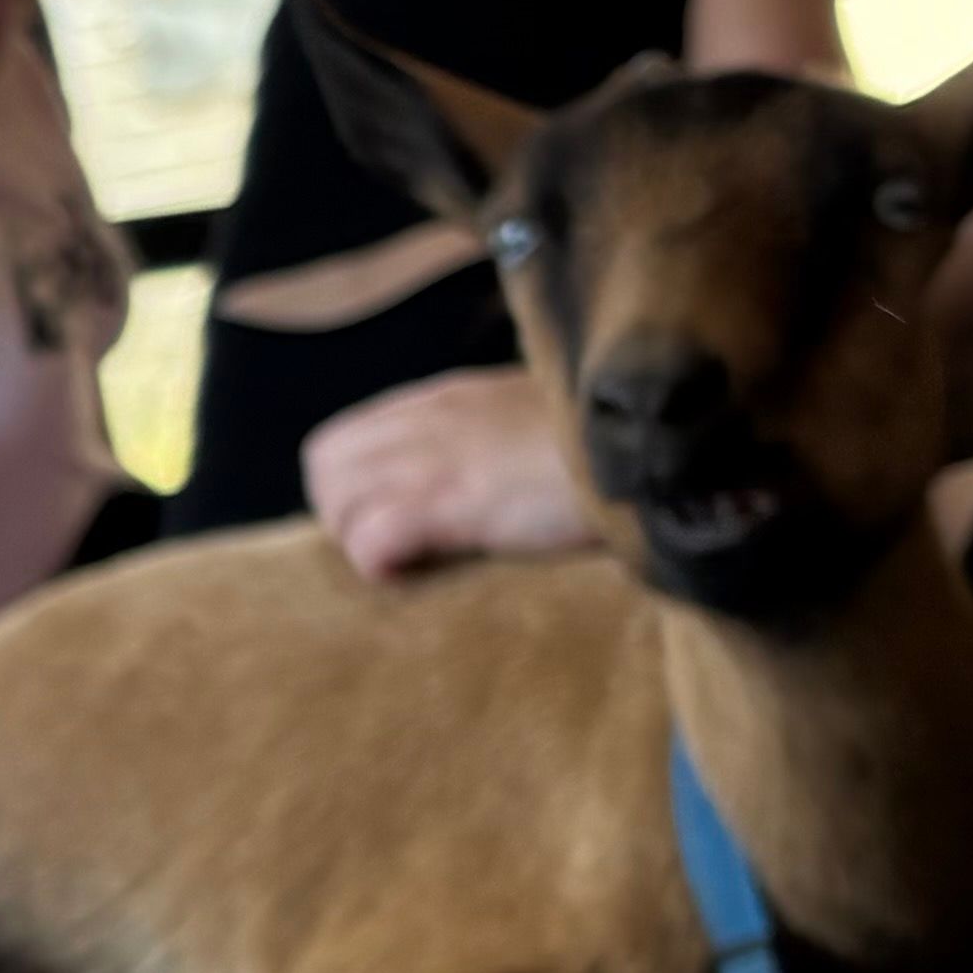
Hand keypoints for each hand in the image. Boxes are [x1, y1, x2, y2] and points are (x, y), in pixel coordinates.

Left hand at [302, 366, 589, 581]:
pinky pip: (370, 541)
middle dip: (344, 514)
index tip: (395, 515)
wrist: (648, 445)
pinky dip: (383, 567)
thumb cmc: (606, 441)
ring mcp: (433, 461)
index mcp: (446, 399)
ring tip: (411, 563)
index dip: (358, 485)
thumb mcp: (534, 414)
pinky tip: (423, 573)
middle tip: (393, 547)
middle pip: (325, 464)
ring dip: (362, 541)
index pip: (350, 436)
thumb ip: (492, 432)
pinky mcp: (449, 505)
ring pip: (337, 501)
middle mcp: (426, 421)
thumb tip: (482, 471)